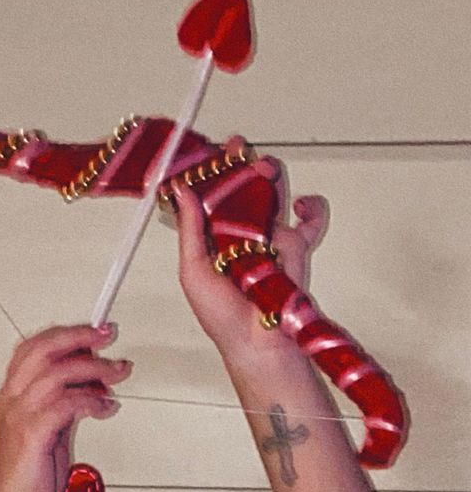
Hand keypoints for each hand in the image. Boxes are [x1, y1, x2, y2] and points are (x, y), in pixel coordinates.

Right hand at [0, 324, 131, 491]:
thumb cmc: (29, 481)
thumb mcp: (49, 432)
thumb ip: (65, 404)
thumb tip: (92, 383)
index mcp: (10, 397)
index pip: (33, 348)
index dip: (65, 333)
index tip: (94, 331)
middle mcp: (10, 401)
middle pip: (44, 349)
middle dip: (80, 337)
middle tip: (108, 336)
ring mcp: (18, 417)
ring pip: (58, 373)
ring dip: (94, 369)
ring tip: (116, 375)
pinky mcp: (32, 436)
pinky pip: (66, 404)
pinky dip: (92, 400)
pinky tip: (106, 407)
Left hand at [173, 155, 328, 364]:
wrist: (258, 344)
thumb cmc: (222, 318)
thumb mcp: (193, 270)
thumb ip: (190, 230)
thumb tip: (182, 193)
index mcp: (212, 240)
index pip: (210, 198)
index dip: (208, 174)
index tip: (206, 153)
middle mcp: (239, 236)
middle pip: (241, 189)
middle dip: (239, 164)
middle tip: (236, 148)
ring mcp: (267, 239)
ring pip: (270, 194)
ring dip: (268, 175)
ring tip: (262, 166)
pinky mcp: (293, 247)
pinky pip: (308, 220)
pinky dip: (310, 206)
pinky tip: (299, 203)